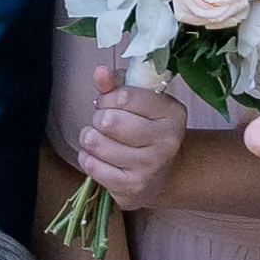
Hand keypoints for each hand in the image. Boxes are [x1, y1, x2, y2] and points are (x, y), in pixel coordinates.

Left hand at [70, 69, 197, 201]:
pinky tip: (98, 156)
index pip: (124, 96)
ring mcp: (149, 167)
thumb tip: (100, 72)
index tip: (110, 102)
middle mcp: (166, 142)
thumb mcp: (139, 103)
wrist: (160, 175)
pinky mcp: (131, 188)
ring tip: (99, 137)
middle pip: (109, 121)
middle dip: (98, 118)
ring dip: (90, 137)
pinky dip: (87, 157)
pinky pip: (91, 165)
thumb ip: (117, 86)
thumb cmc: (145, 130)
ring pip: (96, 143)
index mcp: (172, 113)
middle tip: (104, 122)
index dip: (108, 97)